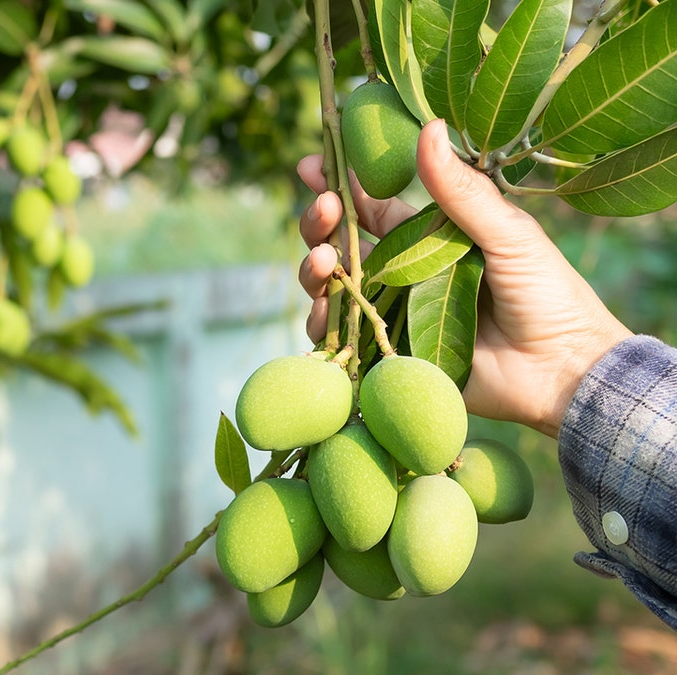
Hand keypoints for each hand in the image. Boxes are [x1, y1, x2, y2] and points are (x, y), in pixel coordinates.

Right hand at [297, 119, 632, 437]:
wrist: (562, 370)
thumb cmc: (548, 295)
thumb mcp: (508, 233)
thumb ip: (461, 191)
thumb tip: (428, 127)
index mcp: (429, 239)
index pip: (371, 207)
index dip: (340, 186)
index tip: (311, 165)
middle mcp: (404, 274)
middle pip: (342, 244)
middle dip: (321, 224)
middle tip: (321, 209)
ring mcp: (393, 314)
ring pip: (333, 288)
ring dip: (316, 269)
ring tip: (323, 261)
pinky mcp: (390, 355)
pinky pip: (343, 338)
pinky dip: (324, 322)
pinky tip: (325, 309)